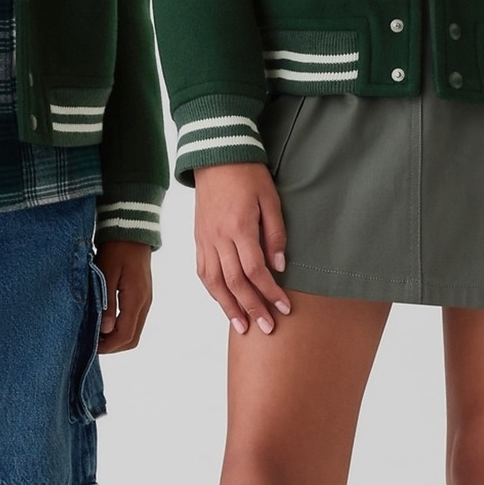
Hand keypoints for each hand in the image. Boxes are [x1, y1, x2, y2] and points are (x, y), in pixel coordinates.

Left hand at [96, 240, 152, 351]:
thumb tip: (105, 330)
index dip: (108, 346)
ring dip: (116, 339)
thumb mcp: (107, 274)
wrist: (132, 232)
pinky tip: (104, 323)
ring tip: (95, 334)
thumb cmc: (117, 250)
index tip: (90, 346)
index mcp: (136, 299)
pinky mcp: (142, 298)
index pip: (125, 335)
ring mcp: (145, 301)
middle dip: (112, 347)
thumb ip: (107, 303)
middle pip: (132, 339)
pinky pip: (134, 322)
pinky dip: (120, 329)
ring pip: (134, 332)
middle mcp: (144, 304)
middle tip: (91, 343)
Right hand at [193, 163, 290, 333]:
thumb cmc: (248, 175)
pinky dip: (214, 292)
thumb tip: (279, 267)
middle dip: (252, 308)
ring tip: (243, 326)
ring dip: (229, 307)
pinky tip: (224, 304)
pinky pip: (203, 272)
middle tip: (267, 328)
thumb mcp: (270, 200)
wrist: (216, 156)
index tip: (285, 307)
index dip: (270, 292)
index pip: (255, 270)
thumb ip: (275, 234)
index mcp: (239, 227)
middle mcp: (218, 238)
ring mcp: (204, 240)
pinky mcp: (198, 239)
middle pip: (234, 283)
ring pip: (214, 282)